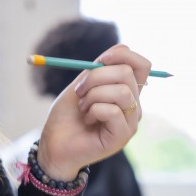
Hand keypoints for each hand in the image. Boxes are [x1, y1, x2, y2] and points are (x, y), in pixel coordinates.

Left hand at [37, 44, 150, 179]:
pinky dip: (94, 110)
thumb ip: (99, 69)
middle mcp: (134, 106)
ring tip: (83, 107)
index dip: (122, 56)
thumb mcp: (82, 85)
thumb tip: (118, 50)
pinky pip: (113, 110)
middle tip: (80, 91)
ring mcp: (130, 122)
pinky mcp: (122, 136)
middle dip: (96, 77)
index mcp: (127, 91)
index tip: (100, 61)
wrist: (54, 145)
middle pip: (128, 73)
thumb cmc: (67, 116)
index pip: (141, 65)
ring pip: (122, 92)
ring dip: (94, 95)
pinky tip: (87, 120)